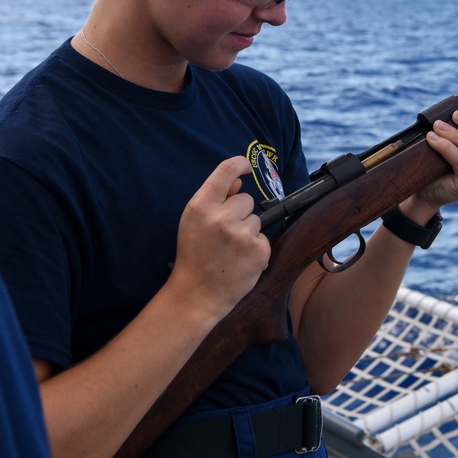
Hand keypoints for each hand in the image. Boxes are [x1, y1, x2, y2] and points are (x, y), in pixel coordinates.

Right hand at [167, 156, 270, 319]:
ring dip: (248, 231)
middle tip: (224, 233)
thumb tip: (238, 182)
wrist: (197, 294)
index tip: (245, 167)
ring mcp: (241, 235)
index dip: (240, 164)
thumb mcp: (193, 222)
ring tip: (230, 250)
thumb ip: (215, 198)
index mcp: (201, 206)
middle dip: (240, 213)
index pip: (225, 171)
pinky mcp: (258, 250)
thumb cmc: (194, 255)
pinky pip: (264, 238)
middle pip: (246, 199)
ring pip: (257, 219)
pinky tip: (240, 260)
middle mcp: (221, 217)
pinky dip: (256, 248)